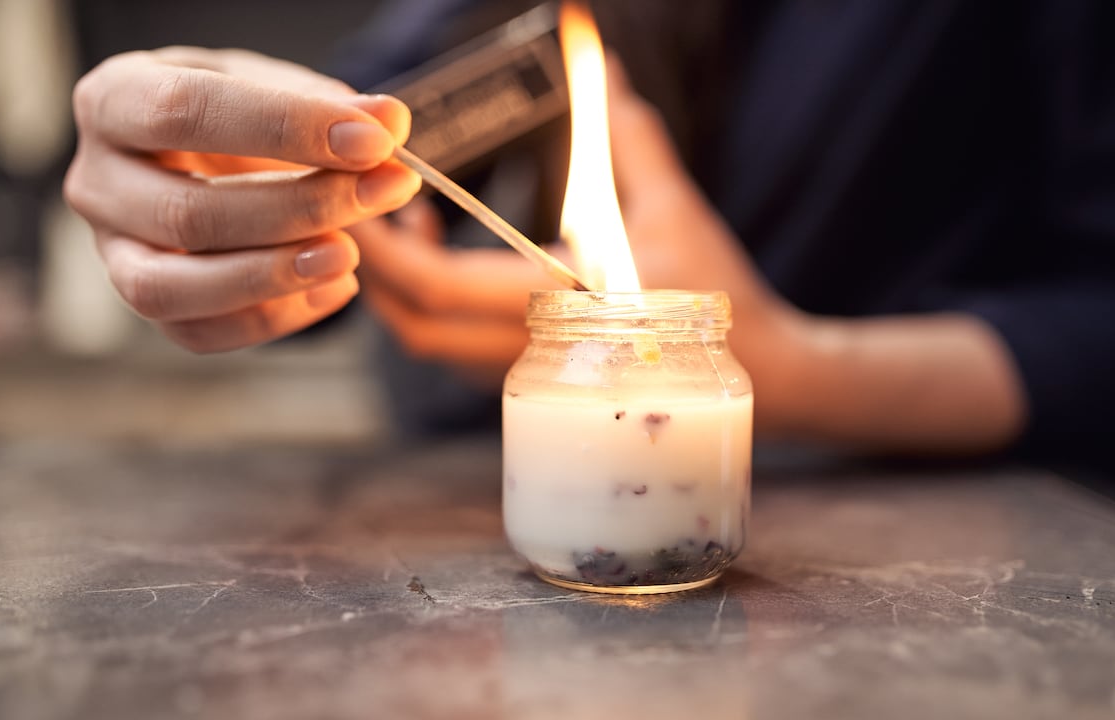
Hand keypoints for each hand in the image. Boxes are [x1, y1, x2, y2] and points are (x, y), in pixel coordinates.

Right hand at [63, 47, 420, 351]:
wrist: (209, 156)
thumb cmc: (236, 115)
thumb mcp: (275, 87)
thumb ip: (329, 105)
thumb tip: (388, 124)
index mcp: (114, 99)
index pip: (187, 111)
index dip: (285, 126)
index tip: (370, 140)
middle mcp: (95, 180)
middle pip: (186, 213)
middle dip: (299, 208)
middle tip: (384, 192)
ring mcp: (111, 252)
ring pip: (171, 289)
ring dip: (272, 278)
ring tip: (349, 255)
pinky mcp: (148, 304)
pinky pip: (199, 332)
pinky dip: (274, 318)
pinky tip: (335, 287)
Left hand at [354, 62, 802, 386]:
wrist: (757, 369)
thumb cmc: (716, 294)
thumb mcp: (670, 206)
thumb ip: (626, 137)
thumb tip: (604, 67)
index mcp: (557, 308)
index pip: (437, 289)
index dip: (383, 249)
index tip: (358, 196)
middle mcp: (529, 351)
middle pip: (414, 328)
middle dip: (372, 271)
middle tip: (359, 206)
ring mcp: (529, 372)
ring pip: (431, 344)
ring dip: (401, 288)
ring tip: (402, 221)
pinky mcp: (536, 375)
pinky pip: (456, 348)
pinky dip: (431, 304)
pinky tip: (443, 252)